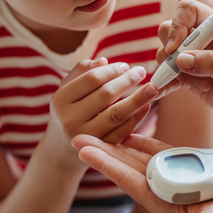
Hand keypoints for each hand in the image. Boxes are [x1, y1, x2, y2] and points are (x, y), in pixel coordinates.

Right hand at [44, 57, 158, 165]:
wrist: (60, 151)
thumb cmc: (66, 113)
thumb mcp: (66, 91)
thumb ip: (81, 72)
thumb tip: (104, 61)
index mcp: (60, 100)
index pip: (92, 79)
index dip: (112, 70)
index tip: (126, 65)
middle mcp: (70, 119)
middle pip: (106, 95)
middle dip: (128, 81)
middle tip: (142, 72)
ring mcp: (86, 136)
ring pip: (116, 114)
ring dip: (137, 99)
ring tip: (152, 88)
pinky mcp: (100, 149)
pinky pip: (122, 132)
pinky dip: (136, 118)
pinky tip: (146, 106)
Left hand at [72, 133, 212, 212]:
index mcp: (164, 203)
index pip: (127, 180)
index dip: (104, 164)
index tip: (82, 149)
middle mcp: (164, 189)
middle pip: (127, 166)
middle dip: (103, 150)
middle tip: (76, 134)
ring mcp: (175, 177)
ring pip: (141, 156)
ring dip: (119, 142)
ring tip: (99, 128)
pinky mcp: (189, 167)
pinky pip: (162, 151)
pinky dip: (146, 140)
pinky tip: (131, 131)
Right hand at [155, 0, 212, 123]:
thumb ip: (211, 64)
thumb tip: (181, 59)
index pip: (189, 10)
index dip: (178, 25)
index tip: (176, 47)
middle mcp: (202, 39)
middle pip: (169, 30)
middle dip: (171, 52)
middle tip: (186, 70)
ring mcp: (192, 57)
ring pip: (165, 55)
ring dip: (176, 73)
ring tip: (203, 85)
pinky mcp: (186, 76)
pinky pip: (166, 75)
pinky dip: (163, 83)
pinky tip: (163, 91)